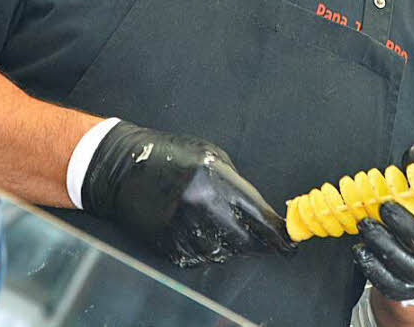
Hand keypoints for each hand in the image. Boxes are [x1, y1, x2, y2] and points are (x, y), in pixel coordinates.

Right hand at [82, 121, 294, 266]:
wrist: (124, 167)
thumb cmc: (169, 155)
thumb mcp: (209, 155)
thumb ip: (235, 183)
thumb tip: (259, 212)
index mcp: (213, 179)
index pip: (256, 214)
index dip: (276, 232)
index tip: (289, 242)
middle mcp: (199, 206)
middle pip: (243, 240)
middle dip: (256, 242)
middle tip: (261, 239)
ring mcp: (181, 227)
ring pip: (221, 252)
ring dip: (229, 246)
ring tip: (221, 226)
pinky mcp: (166, 243)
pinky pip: (197, 258)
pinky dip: (205, 250)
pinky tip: (199, 231)